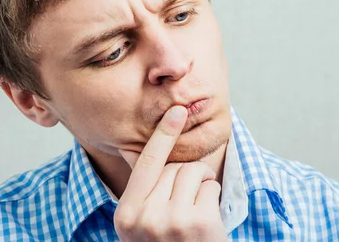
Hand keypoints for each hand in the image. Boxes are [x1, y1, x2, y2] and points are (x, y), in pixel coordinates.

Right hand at [114, 105, 226, 240]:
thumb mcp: (142, 227)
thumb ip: (145, 194)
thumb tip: (160, 147)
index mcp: (125, 216)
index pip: (144, 164)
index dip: (162, 135)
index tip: (176, 110)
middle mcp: (144, 218)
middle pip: (172, 168)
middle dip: (185, 175)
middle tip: (186, 203)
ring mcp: (171, 221)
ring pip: (193, 172)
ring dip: (202, 184)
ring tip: (196, 209)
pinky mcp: (198, 224)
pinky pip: (210, 186)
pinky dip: (213, 196)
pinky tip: (208, 219)